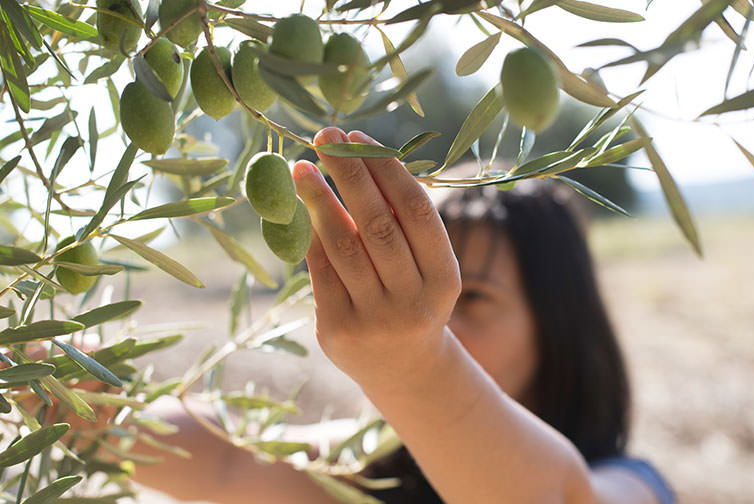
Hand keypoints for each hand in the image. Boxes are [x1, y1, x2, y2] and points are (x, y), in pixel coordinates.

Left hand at [293, 128, 460, 393]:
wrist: (403, 370)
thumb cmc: (412, 299)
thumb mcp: (424, 268)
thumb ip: (401, 225)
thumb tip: (357, 160)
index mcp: (445, 280)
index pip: (417, 212)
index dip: (386, 170)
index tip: (358, 137)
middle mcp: (414, 303)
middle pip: (378, 225)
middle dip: (350, 174)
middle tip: (325, 137)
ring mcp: (375, 321)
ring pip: (344, 246)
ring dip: (319, 200)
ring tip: (302, 167)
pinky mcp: (338, 332)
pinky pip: (320, 271)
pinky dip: (311, 236)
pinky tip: (303, 208)